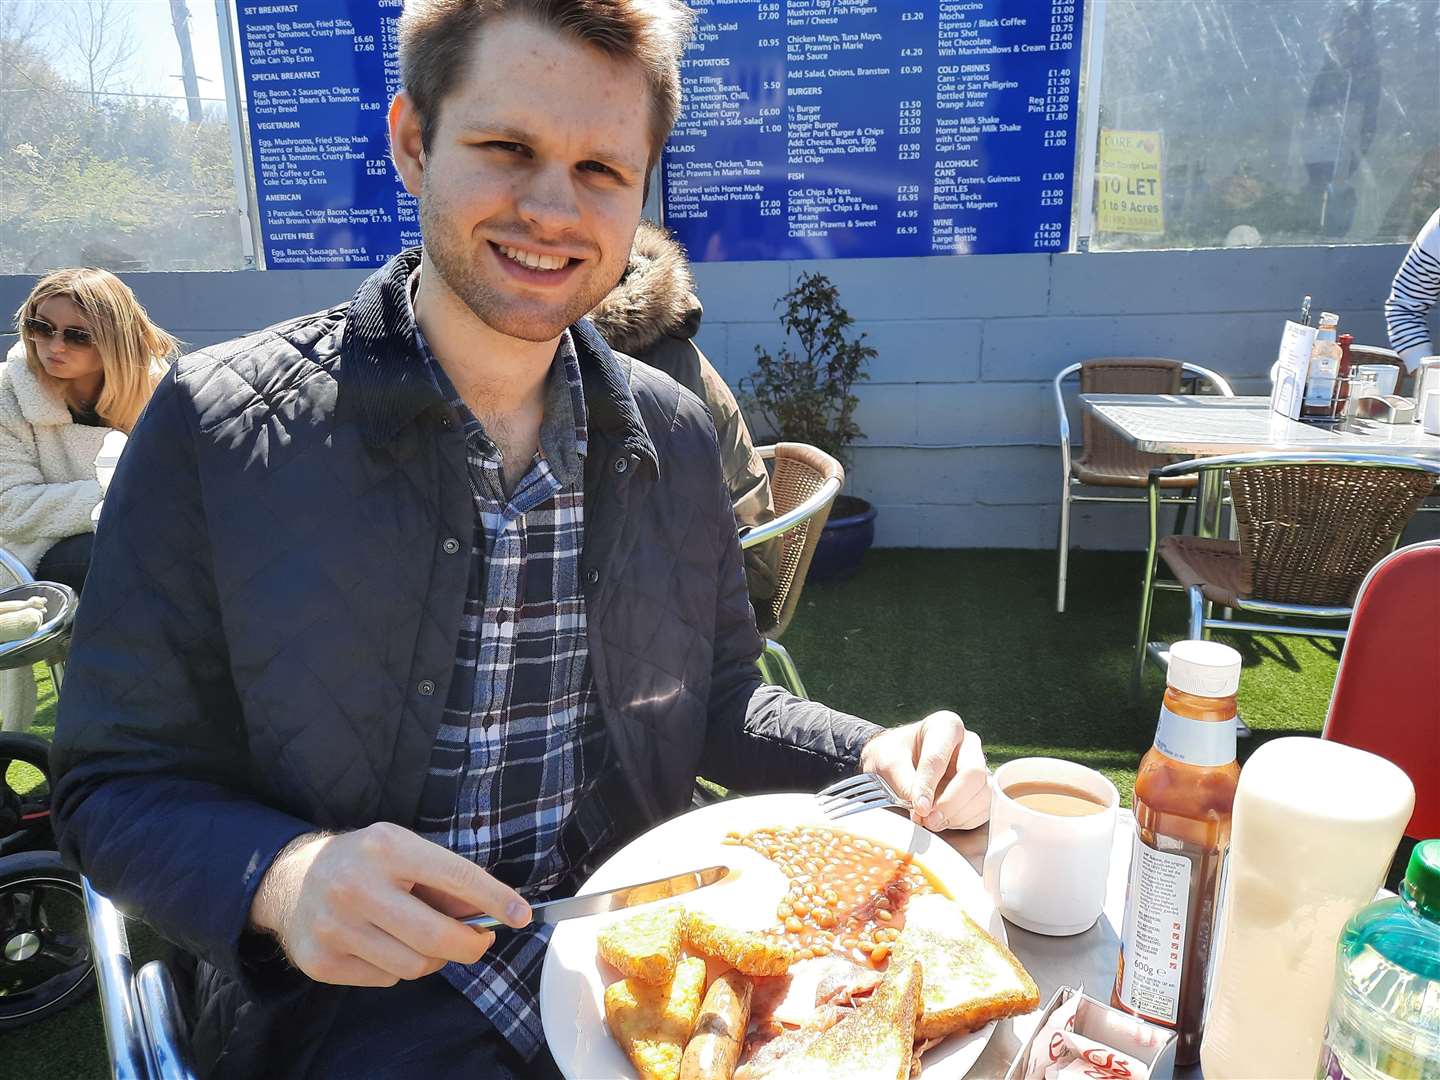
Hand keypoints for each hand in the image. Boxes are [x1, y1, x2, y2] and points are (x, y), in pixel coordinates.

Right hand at [249, 822, 530, 986]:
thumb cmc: (365, 861)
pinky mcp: (321, 961)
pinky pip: (385, 980)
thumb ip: (447, 880)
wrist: (291, 878)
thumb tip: (492, 912)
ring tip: (420, 937)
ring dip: (432, 959)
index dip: (494, 899)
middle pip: (435, 936)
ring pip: (414, 966)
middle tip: (479, 941)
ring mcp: (334, 927)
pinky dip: (396, 967)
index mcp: (385, 848)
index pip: (454, 877)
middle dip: (470, 945)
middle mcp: (356, 886)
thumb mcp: (404, 850)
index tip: (521, 915)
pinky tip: (382, 944)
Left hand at [859, 710, 988, 832]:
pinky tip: (943, 821)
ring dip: (958, 815)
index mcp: (945, 726)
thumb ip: (903, 782)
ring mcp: (980, 766)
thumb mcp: (889, 762)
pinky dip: (964, 821)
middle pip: (973, 774)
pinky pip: (984, 809)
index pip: (939, 757)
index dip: (928, 784)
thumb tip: (921, 809)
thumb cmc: (895, 755)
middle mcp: (969, 744)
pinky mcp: (982, 789)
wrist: (899, 762)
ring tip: (932, 822)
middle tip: (928, 820)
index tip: (918, 807)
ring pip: (983, 794)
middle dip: (950, 802)